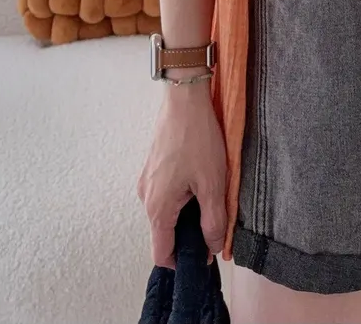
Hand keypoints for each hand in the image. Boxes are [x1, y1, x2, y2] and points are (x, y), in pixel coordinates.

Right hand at [137, 80, 227, 267]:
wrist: (183, 98)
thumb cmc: (197, 138)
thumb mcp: (213, 184)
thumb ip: (213, 221)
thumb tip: (212, 248)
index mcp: (158, 208)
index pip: (161, 253)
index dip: (182, 262)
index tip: (203, 256)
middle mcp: (145, 197)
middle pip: (164, 233)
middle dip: (188, 235)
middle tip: (214, 220)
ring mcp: (146, 181)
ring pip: (165, 212)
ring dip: (186, 213)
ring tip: (209, 194)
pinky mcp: (151, 167)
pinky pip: (164, 194)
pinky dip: (180, 196)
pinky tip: (198, 179)